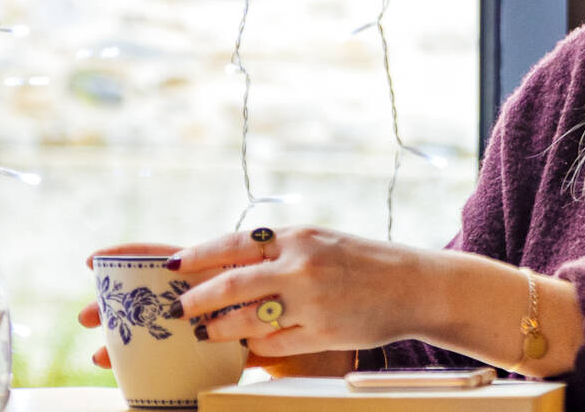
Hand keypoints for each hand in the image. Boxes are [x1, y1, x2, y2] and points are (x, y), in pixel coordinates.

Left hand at [78, 243, 351, 375]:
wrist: (412, 285)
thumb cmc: (360, 261)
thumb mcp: (317, 240)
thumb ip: (276, 251)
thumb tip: (226, 263)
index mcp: (295, 237)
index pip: (234, 244)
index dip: (198, 256)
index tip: (172, 266)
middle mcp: (300, 267)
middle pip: (231, 285)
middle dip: (197, 299)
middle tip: (178, 308)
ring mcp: (311, 303)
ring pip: (248, 320)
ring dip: (219, 328)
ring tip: (204, 332)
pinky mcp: (322, 333)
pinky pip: (274, 345)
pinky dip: (254, 347)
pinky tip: (244, 347)